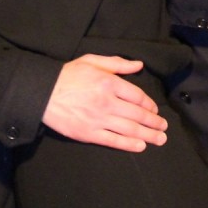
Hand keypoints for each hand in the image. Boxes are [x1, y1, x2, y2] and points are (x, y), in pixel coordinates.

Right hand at [43, 54, 167, 151]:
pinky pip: (114, 141)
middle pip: (138, 114)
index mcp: (109, 82)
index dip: (149, 104)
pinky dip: (129, 144)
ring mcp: (98, 119)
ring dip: (148, 135)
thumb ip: (117, 63)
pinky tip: (140, 146)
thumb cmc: (68, 75)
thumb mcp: (92, 61)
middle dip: (154, 122)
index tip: (155, 109)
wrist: (43, 93)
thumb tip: (139, 65)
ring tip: (160, 139)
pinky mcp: (89, 133)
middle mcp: (107, 102)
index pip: (137, 96)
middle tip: (164, 127)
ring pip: (130, 129)